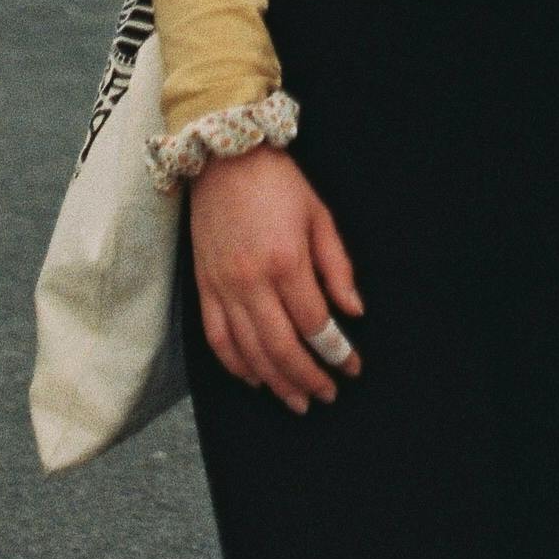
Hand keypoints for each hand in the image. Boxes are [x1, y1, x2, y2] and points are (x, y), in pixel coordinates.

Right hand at [186, 146, 363, 413]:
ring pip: (249, 351)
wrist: (224, 157)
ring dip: (276, 382)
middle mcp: (252, 280)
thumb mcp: (319, 215)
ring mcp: (223, 287)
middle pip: (282, 347)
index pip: (314, 323)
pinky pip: (217, 339)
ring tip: (297, 400)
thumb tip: (354, 311)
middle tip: (327, 395)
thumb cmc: (278, 183)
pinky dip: (236, 366)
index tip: (352, 367)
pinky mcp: (204, 287)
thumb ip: (337, 266)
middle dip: (308, 378)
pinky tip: (255, 379)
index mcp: (286, 260)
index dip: (336, 351)